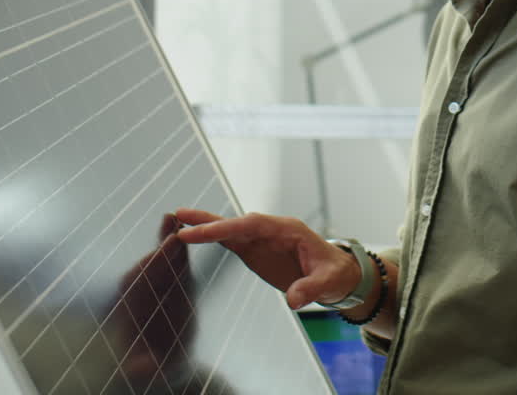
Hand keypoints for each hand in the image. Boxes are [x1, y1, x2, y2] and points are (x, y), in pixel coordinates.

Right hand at [173, 208, 359, 309]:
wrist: (339, 275)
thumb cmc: (335, 273)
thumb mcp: (328, 282)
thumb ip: (311, 288)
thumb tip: (293, 299)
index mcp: (288, 230)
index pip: (253, 224)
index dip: (227, 227)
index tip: (204, 232)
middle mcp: (272, 231)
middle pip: (236, 222)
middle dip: (209, 222)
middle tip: (179, 217)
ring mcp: (262, 240)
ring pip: (230, 229)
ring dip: (206, 227)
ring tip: (177, 223)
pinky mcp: (256, 251)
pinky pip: (231, 241)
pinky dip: (212, 238)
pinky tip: (193, 237)